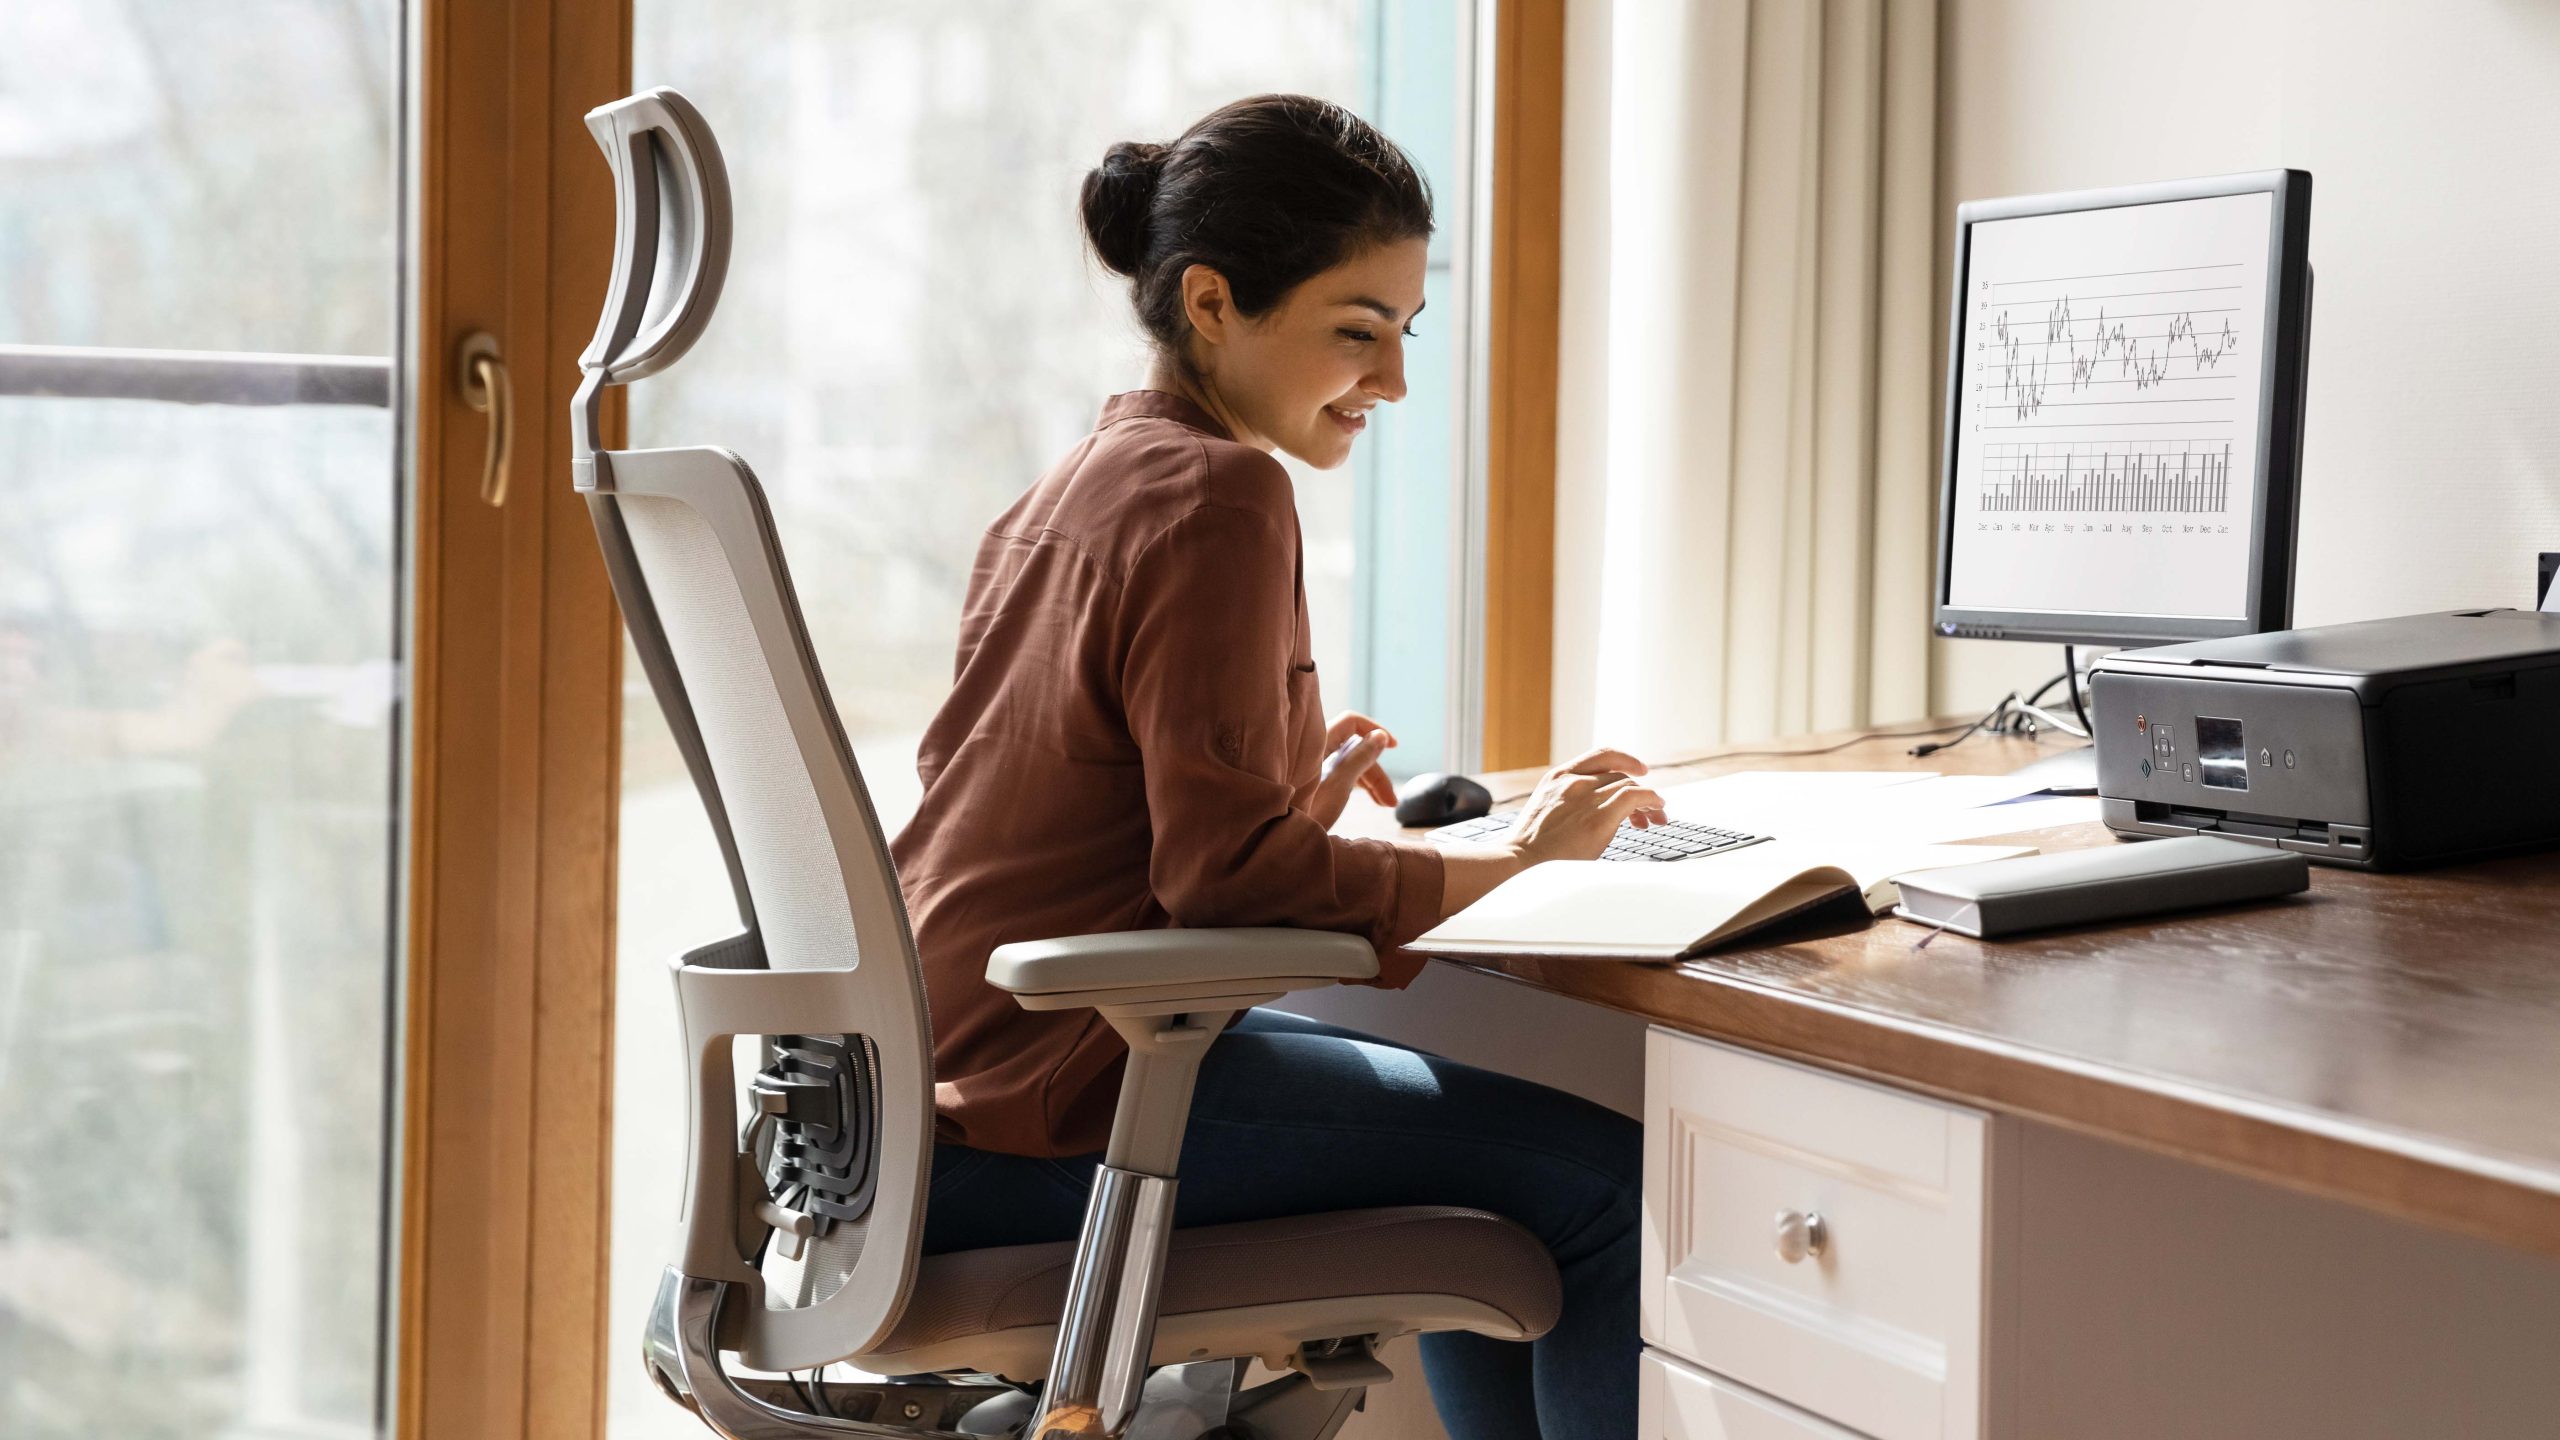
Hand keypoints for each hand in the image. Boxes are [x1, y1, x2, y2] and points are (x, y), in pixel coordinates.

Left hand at [1308, 710, 1397, 827]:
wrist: (1266, 842)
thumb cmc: (1299, 818)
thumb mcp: (1336, 789)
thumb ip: (1359, 760)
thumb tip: (1380, 736)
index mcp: (1314, 746)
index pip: (1350, 723)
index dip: (1374, 730)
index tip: (1394, 746)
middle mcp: (1310, 752)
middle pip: (1352, 749)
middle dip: (1375, 771)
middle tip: (1390, 802)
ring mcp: (1307, 769)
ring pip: (1346, 764)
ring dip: (1368, 781)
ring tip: (1385, 805)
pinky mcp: (1306, 784)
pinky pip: (1336, 775)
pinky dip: (1354, 785)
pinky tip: (1367, 800)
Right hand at [1499, 746, 1666, 864]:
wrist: (1520, 861)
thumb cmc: (1532, 846)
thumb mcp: (1546, 810)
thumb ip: (1568, 801)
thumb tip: (1595, 809)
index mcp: (1558, 777)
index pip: (1601, 755)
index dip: (1626, 759)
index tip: (1641, 770)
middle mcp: (1574, 782)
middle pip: (1620, 776)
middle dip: (1640, 790)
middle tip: (1651, 811)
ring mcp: (1587, 797)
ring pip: (1630, 786)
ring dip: (1649, 801)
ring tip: (1657, 817)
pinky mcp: (1599, 817)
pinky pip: (1635, 797)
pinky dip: (1651, 800)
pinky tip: (1657, 809)